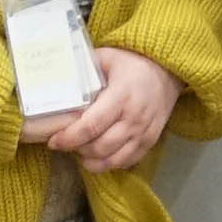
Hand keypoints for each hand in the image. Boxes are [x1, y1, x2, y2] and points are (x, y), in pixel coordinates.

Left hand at [24, 46, 182, 173]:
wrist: (168, 70)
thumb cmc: (133, 62)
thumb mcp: (106, 57)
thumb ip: (83, 68)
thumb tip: (56, 78)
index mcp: (121, 96)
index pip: (91, 126)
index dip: (69, 138)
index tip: (54, 141)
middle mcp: (134, 118)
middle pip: (100, 147)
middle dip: (77, 150)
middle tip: (64, 144)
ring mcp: (144, 132)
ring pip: (114, 160)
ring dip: (92, 161)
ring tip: (80, 152)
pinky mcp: (151, 141)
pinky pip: (128, 162)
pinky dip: (110, 164)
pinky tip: (98, 156)